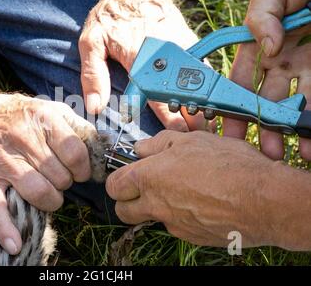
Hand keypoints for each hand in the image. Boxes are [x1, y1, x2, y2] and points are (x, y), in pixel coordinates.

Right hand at [0, 92, 95, 254]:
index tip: (81, 172)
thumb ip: (73, 123)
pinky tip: (15, 245)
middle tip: (60, 178)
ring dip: (51, 201)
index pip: (74, 152)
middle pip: (59, 176)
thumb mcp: (47, 107)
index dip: (83, 168)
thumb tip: (98, 143)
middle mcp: (24, 139)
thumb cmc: (15, 113)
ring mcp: (4, 161)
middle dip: (66, 182)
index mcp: (42, 120)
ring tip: (50, 195)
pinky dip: (5, 229)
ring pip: (38, 192)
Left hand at [79, 0, 207, 130]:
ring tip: (209, 122)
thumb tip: (96, 107)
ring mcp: (181, 47)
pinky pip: (200, 67)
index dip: (171, 118)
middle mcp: (165, 55)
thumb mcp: (92, 42)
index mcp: (140, 59)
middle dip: (195, 115)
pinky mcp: (189, 41)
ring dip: (202, 102)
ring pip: (198, 80)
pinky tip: (205, 99)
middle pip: (185, 92)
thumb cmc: (112, 15)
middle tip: (201, 135)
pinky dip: (203, 84)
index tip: (180, 134)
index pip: (159, 96)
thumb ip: (93, 76)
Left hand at [106, 131, 279, 246]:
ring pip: (152, 218)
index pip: (114, 185)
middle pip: (123, 211)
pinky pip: (177, 226)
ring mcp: (173, 224)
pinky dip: (183, 216)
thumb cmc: (228, 165)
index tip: (127, 173)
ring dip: (158, 207)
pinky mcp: (191, 237)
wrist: (264, 200)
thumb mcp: (191, 140)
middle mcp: (155, 204)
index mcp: (149, 177)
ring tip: (183, 190)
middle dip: (127, 200)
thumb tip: (141, 148)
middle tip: (144, 187)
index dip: (118, 179)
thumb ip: (159, 144)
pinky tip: (203, 202)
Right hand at [223, 0, 310, 159]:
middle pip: (266, 99)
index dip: (230, 102)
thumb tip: (266, 47)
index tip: (222, 125)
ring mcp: (308, 67)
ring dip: (286, 132)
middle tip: (255, 151)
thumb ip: (261, 14)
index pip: (240, 78)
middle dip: (258, 126)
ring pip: (294, 106)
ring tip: (283, 155)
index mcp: (262, 42)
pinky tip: (309, 142)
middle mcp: (283, 59)